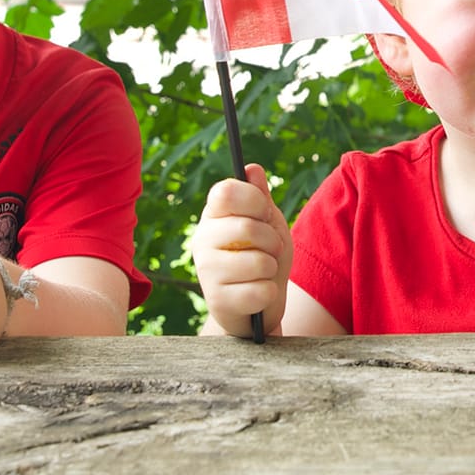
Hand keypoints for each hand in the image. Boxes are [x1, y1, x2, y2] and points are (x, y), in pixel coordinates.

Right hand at [192, 164, 292, 336]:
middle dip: (272, 240)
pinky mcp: (216, 301)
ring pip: (258, 262)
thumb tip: (252, 169)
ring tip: (263, 272)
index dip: (254, 200)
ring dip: (272, 268)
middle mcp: (202, 239)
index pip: (226, 191)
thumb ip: (260, 197)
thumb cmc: (263, 255)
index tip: (264, 213)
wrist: (256, 304)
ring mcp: (206, 271)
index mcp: (213, 215)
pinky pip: (260, 291)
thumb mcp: (267, 222)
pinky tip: (257, 293)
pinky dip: (269, 292)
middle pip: (247, 227)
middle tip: (272, 248)